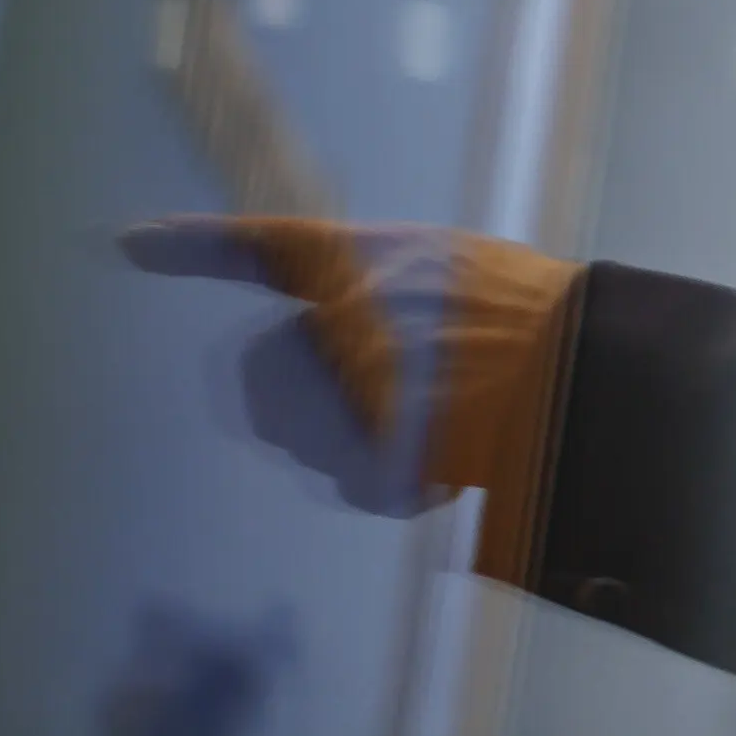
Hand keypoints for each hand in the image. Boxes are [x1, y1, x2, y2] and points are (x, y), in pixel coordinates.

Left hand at [126, 216, 585, 583]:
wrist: (607, 370)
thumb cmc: (551, 324)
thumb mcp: (466, 270)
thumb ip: (389, 290)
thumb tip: (330, 330)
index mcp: (372, 260)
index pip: (267, 243)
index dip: (195, 244)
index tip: (128, 244)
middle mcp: (351, 311)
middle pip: (265, 371)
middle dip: (294, 408)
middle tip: (359, 424)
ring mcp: (362, 378)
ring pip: (301, 437)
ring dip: (351, 453)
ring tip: (434, 442)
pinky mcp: (381, 440)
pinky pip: (356, 485)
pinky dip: (398, 492)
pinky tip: (449, 476)